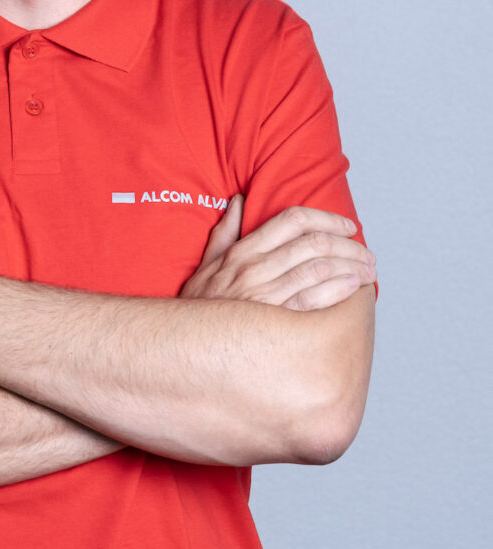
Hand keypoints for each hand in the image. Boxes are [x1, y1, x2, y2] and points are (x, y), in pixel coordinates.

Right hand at [181, 198, 375, 310]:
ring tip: (368, 271)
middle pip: (314, 243)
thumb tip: (238, 201)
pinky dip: (340, 290)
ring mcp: (266, 295)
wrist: (182, 347)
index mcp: (243, 251)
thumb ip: (224, 232)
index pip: (292, 220)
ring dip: (351, 266)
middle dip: (348, 245)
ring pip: (320, 268)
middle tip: (366, 253)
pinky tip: (354, 289)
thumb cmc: (198, 308)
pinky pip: (316, 300)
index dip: (326, 218)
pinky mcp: (276, 323)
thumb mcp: (205, 265)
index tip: (347, 226)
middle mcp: (256, 268)